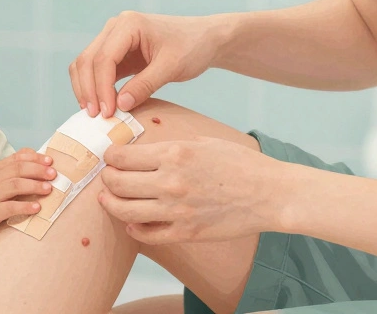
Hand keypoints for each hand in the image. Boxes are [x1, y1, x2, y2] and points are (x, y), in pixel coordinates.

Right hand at [0, 149, 55, 235]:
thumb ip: (8, 168)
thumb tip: (31, 155)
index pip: (17, 158)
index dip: (35, 158)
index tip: (50, 161)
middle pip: (19, 169)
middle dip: (38, 170)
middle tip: (53, 174)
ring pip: (16, 185)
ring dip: (34, 186)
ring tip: (48, 189)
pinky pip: (10, 207)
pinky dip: (25, 206)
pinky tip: (36, 207)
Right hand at [70, 12, 220, 117]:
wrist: (204, 39)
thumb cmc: (192, 47)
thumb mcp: (172, 67)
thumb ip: (145, 85)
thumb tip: (119, 105)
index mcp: (128, 24)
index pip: (104, 58)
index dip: (101, 87)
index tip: (107, 113)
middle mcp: (115, 27)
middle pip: (88, 60)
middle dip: (88, 90)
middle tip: (95, 118)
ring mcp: (113, 38)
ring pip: (86, 64)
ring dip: (87, 89)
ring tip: (95, 115)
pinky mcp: (116, 52)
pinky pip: (96, 70)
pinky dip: (95, 87)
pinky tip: (102, 106)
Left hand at [98, 137, 287, 244]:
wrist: (269, 193)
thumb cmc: (239, 163)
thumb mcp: (203, 141)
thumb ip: (171, 145)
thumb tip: (143, 147)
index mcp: (174, 153)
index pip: (122, 156)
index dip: (110, 156)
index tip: (109, 156)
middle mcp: (170, 181)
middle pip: (117, 183)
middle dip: (107, 179)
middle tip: (107, 177)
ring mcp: (177, 209)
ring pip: (125, 211)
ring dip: (111, 204)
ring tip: (108, 199)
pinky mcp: (186, 232)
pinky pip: (147, 235)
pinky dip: (134, 229)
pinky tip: (131, 223)